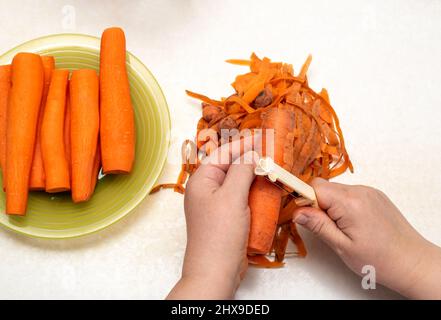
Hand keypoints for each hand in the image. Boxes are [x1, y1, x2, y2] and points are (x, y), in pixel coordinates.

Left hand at [167, 137, 258, 298]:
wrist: (215, 271)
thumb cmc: (219, 234)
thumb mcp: (232, 196)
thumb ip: (242, 171)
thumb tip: (251, 154)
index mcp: (201, 180)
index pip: (223, 153)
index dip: (243, 143)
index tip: (262, 136)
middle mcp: (206, 189)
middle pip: (229, 166)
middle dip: (249, 158)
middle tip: (269, 151)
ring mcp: (216, 204)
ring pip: (236, 182)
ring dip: (253, 175)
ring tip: (270, 167)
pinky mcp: (226, 217)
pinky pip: (240, 197)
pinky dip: (253, 192)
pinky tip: (265, 189)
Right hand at [293, 178, 440, 298]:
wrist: (411, 261)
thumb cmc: (378, 259)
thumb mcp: (342, 246)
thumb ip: (318, 225)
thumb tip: (297, 212)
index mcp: (350, 202)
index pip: (315, 187)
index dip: (304, 199)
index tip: (303, 216)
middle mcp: (360, 191)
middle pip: (324, 187)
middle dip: (317, 203)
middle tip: (325, 227)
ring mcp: (369, 191)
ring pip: (336, 190)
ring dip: (331, 204)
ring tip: (341, 228)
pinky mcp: (375, 195)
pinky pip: (349, 193)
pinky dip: (343, 204)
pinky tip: (352, 223)